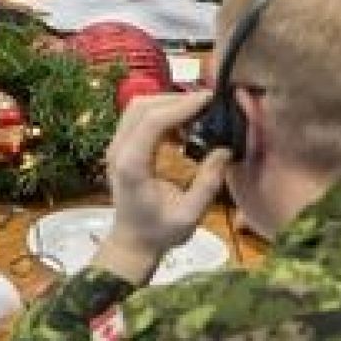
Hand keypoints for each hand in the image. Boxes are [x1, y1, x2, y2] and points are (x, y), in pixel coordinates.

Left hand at [100, 92, 230, 284]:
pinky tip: (184, 128)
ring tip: (198, 114)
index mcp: (131, 165)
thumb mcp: (190, 215)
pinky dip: (161, 115)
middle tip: (207, 104)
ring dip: (167, 105)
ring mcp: (116, 148)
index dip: (181, 106)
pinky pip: (138, 119)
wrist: (132, 241)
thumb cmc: (159, 232)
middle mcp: (118, 151)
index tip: (208, 100)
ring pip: (137, 108)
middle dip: (175, 99)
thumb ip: (208, 183)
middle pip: (141, 106)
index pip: (152, 121)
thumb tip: (225, 149)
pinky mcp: (121, 148)